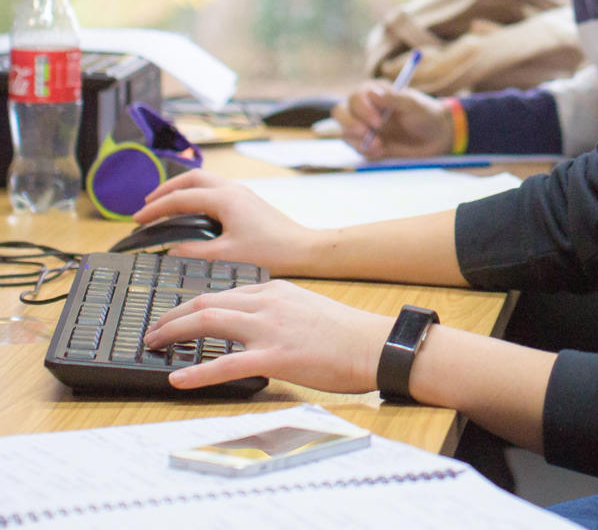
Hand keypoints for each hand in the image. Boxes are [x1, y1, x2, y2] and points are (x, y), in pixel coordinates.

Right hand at [135, 170, 321, 275]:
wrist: (302, 249)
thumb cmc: (270, 251)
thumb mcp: (226, 256)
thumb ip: (194, 252)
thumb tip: (171, 249)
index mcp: (225, 198)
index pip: (181, 197)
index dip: (156, 208)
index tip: (137, 219)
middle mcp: (233, 190)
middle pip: (192, 178)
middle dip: (166, 188)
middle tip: (146, 204)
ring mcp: (241, 193)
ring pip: (204, 181)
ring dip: (182, 189)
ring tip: (164, 205)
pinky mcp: (247, 201)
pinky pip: (214, 189)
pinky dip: (196, 195)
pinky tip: (192, 212)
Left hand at [143, 279, 390, 392]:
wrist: (374, 344)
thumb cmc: (346, 333)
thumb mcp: (306, 307)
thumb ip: (276, 310)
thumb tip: (252, 323)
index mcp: (275, 290)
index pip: (224, 293)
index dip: (193, 305)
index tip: (176, 316)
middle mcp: (267, 303)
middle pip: (207, 302)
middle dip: (173, 315)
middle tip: (153, 330)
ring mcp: (269, 329)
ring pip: (208, 322)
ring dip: (174, 332)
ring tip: (153, 344)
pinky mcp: (275, 357)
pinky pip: (226, 364)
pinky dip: (197, 371)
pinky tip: (178, 378)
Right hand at [334, 84, 452, 158]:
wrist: (435, 138)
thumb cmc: (425, 114)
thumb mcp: (414, 104)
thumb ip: (394, 98)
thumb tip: (372, 94)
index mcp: (373, 92)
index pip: (356, 97)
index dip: (363, 109)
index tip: (379, 121)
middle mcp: (363, 108)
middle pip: (340, 112)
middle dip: (350, 124)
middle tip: (367, 133)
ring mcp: (362, 127)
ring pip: (344, 131)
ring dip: (358, 140)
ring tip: (380, 145)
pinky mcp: (365, 144)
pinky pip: (354, 148)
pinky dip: (365, 150)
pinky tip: (381, 150)